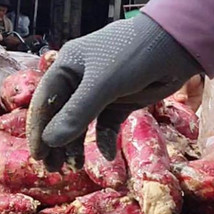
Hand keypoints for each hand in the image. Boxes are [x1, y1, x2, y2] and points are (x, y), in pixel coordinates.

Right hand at [26, 14, 201, 169]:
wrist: (176, 44)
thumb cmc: (132, 55)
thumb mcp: (102, 84)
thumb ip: (76, 114)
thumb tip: (49, 142)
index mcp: (66, 67)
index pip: (44, 102)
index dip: (38, 130)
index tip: (37, 157)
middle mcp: (80, 80)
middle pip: (61, 115)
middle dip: (56, 142)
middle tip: (53, 169)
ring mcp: (101, 92)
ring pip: (82, 123)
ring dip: (77, 145)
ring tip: (74, 167)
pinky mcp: (122, 102)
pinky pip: (106, 125)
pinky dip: (105, 140)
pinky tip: (107, 155)